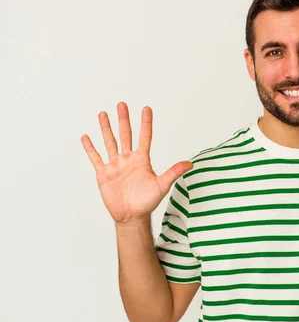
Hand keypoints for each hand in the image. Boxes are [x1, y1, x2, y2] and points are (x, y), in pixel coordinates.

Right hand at [81, 102, 192, 223]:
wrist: (132, 216)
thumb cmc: (147, 202)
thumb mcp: (162, 185)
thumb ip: (173, 172)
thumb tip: (190, 164)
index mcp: (142, 160)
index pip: (144, 137)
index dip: (146, 123)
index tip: (147, 108)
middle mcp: (128, 159)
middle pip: (125, 135)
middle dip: (123, 120)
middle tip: (121, 104)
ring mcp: (115, 165)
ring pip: (109, 142)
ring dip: (106, 128)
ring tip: (103, 114)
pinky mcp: (103, 174)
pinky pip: (96, 158)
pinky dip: (90, 148)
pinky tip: (86, 136)